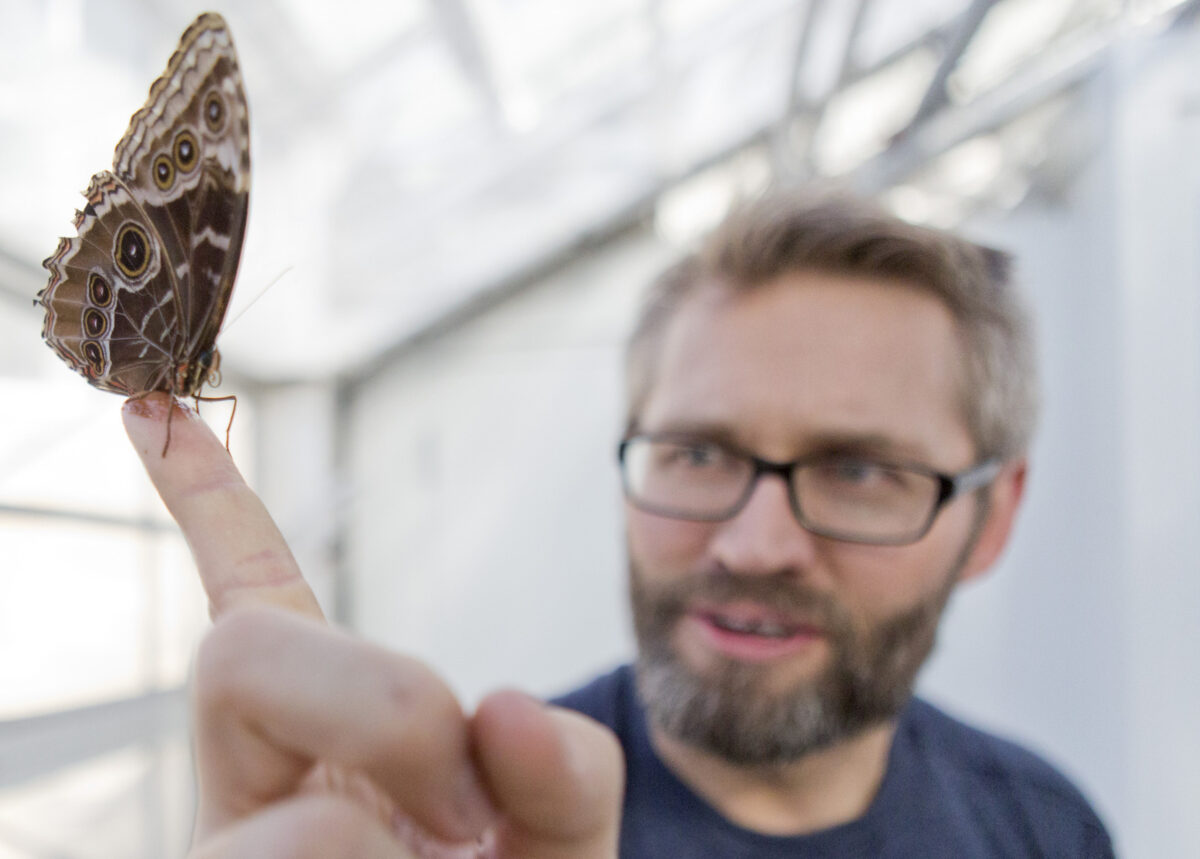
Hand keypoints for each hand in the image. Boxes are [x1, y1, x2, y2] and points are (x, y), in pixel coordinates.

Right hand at [123, 394, 621, 857]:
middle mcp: (249, 792)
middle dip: (380, 705)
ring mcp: (224, 857)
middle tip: (456, 810)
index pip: (255, 597)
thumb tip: (502, 707)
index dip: (207, 502)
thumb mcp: (564, 849)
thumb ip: (568, 776)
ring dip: (391, 857)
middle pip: (246, 651)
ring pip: (287, 825)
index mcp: (325, 747)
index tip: (150, 406)